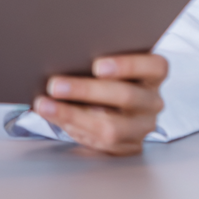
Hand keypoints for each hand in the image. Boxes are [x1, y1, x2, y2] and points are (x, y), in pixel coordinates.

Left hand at [32, 53, 166, 155]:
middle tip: (55, 85)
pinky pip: (100, 142)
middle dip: (87, 91)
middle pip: (126, 96)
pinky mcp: (128, 146)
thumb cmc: (106, 76)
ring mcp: (142, 127)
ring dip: (72, 114)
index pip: (154, 66)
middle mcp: (152, 101)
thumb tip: (58, 51)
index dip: (127, 65)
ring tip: (45, 104)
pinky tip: (51, 114)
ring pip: (112, 126)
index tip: (97, 66)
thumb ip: (93, 58)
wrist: (111, 108)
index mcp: (152, 73)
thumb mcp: (107, 64)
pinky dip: (71, 126)